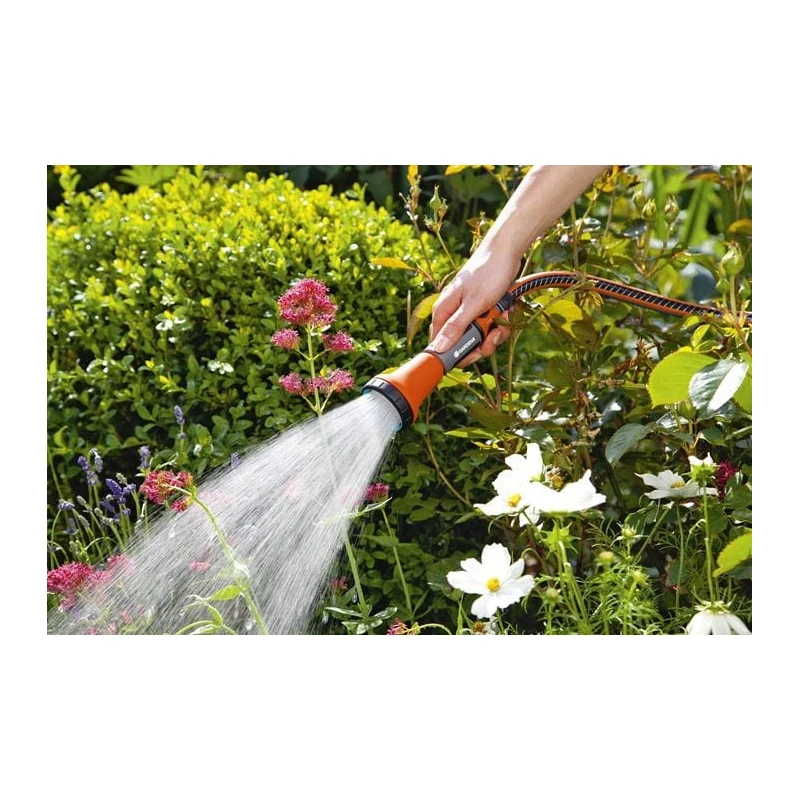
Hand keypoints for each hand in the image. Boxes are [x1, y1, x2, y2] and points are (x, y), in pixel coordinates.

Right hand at [429, 247, 520, 366]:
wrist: (506, 251)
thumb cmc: (488, 273)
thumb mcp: (474, 303)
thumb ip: (456, 327)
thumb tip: (439, 348)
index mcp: (444, 311)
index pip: (441, 344)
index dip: (457, 354)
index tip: (473, 355)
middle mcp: (454, 313)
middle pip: (464, 343)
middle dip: (483, 342)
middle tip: (494, 334)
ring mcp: (469, 311)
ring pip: (481, 336)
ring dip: (496, 330)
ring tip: (503, 315)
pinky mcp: (483, 309)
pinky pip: (490, 325)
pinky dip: (501, 321)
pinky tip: (506, 309)